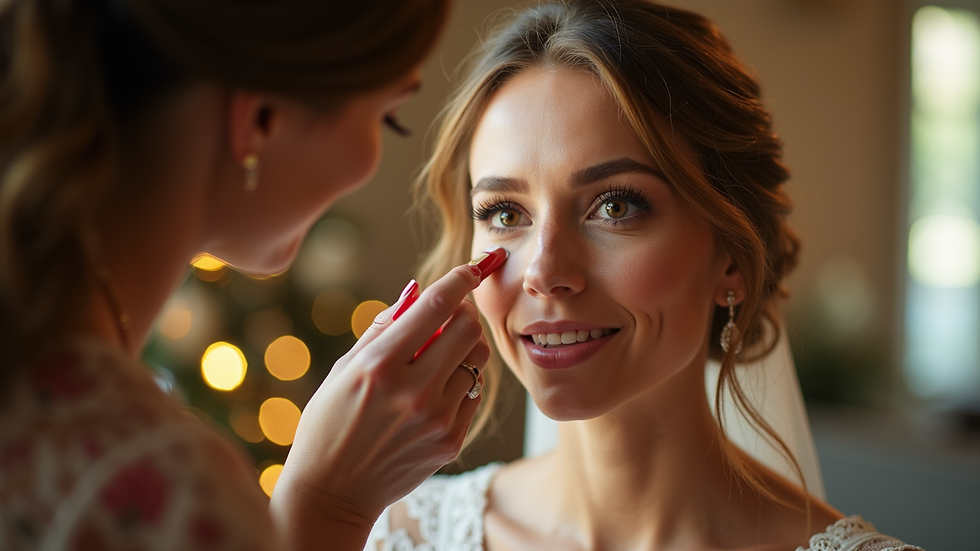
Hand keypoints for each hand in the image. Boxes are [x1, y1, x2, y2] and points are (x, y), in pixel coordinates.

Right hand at [269, 256, 499, 549]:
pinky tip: (436, 389)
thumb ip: (382, 326)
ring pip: (476, 359)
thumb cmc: (329, 423)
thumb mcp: (343, 369)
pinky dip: (461, 381)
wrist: (332, 492)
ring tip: (438, 357)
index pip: (436, 305)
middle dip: (462, 313)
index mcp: (380, 366)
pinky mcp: (450, 441)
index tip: (474, 267)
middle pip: (467, 328)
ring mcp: (435, 419)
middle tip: (447, 317)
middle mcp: (412, 391)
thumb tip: (417, 289)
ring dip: (463, 348)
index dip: (461, 278)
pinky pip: (474, 392)